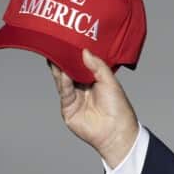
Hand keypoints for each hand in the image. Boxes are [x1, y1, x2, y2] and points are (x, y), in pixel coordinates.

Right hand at [48, 49, 139, 166]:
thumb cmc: (118, 107)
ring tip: (55, 53)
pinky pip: (64, 91)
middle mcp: (82, 88)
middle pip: (69, 70)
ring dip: (59, 67)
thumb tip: (85, 51)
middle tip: (56, 44)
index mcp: (94, 81)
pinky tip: (62, 71)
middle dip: (63, 59)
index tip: (68, 41)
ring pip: (63, 79)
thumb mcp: (110, 81)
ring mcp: (74, 98)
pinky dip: (63, 80)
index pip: (81, 64)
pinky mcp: (68, 108)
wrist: (116, 132)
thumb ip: (97, 65)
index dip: (75, 54)